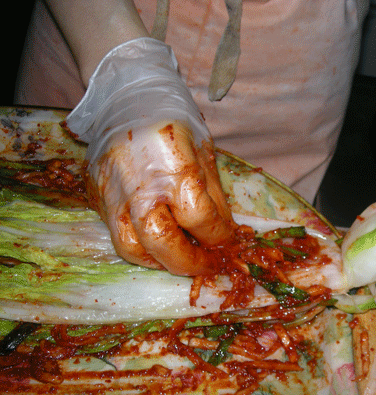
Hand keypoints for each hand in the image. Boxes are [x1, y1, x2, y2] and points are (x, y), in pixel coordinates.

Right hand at [67, 38, 234, 275]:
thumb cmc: (174, 118)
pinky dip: (139, 247)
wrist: (126, 94)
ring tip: (179, 258)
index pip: (199, 217)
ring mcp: (112, 190)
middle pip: (160, 241)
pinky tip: (158, 244)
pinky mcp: (96, 194)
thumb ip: (213, 196)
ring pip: (130, 247)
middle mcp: (139, 181)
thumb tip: (223, 234)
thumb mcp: (205, 151)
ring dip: (159, 262)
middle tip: (205, 265)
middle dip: (188, 262)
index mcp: (174, 164)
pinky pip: (115, 233)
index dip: (218, 237)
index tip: (226, 243)